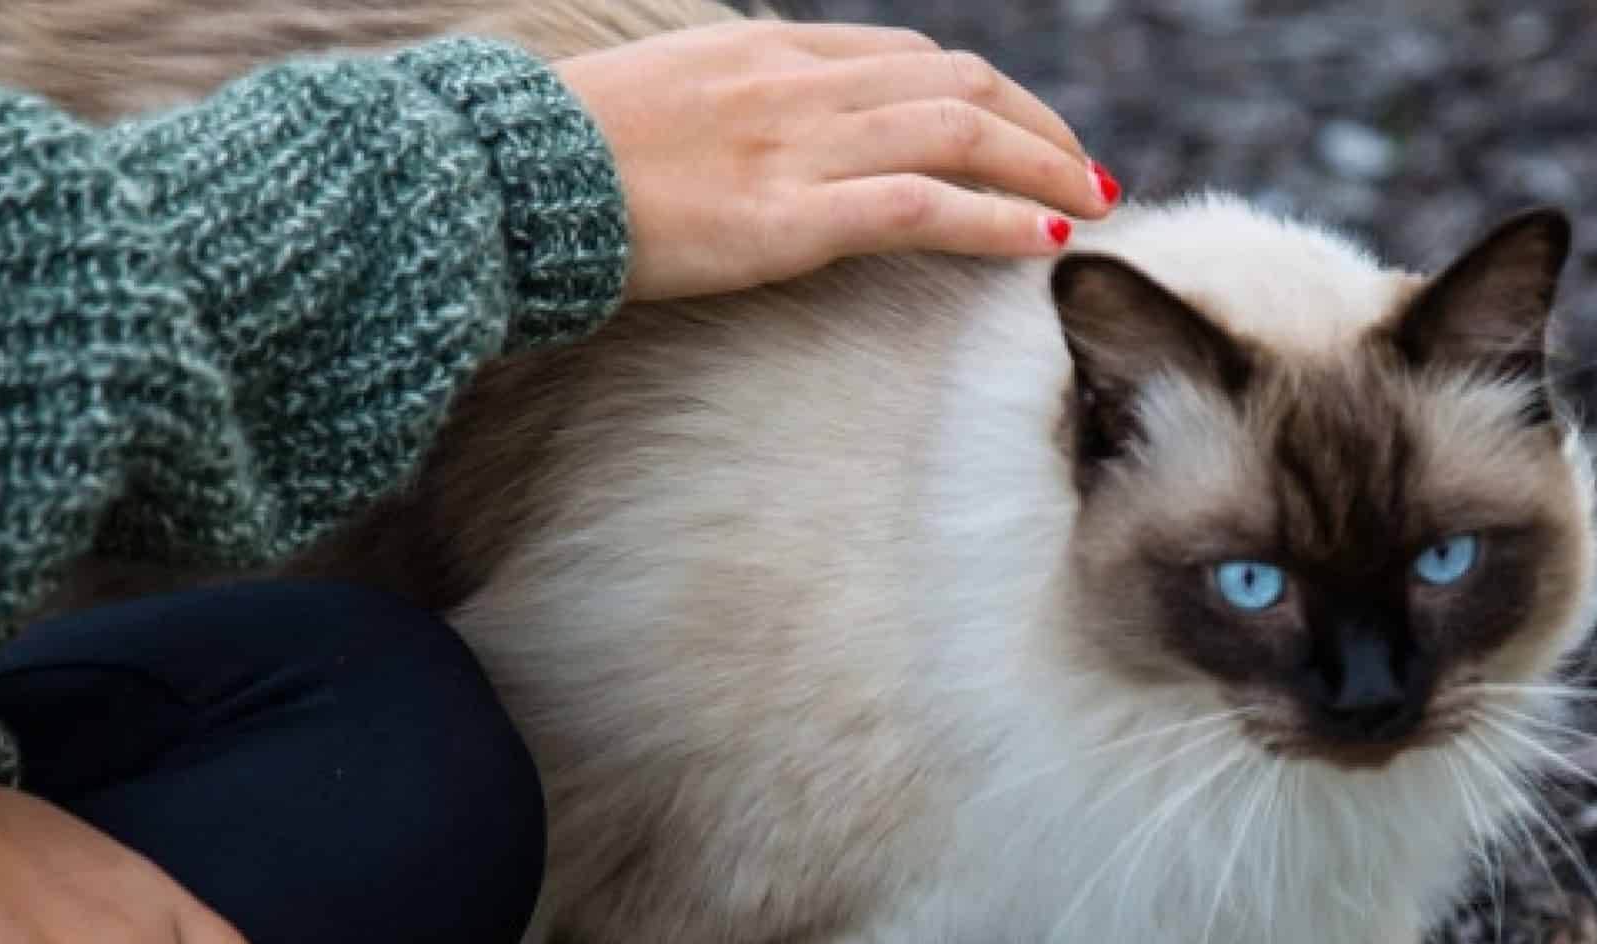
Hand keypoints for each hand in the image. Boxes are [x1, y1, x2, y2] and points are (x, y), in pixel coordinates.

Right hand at [553, 20, 1119, 301]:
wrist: (503, 180)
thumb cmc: (557, 161)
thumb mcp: (654, 106)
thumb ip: (724, 113)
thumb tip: (750, 148)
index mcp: (764, 54)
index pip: (904, 56)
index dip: (982, 91)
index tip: (1022, 128)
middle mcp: (795, 84)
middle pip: (954, 82)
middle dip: (1036, 124)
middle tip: (1087, 170)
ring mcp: (796, 146)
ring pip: (958, 131)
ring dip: (1042, 165)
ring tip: (1093, 202)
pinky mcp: (788, 217)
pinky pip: (922, 205)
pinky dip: (996, 216)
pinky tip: (1044, 237)